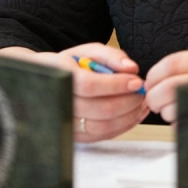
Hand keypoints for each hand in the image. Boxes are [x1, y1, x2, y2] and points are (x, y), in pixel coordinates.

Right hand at [0, 43, 148, 141]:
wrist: (45, 82)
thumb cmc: (70, 65)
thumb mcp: (87, 51)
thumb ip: (111, 56)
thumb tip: (131, 68)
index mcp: (60, 75)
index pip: (90, 86)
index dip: (116, 85)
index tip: (136, 81)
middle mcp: (59, 102)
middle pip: (100, 109)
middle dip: (128, 102)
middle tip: (143, 92)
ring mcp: (65, 122)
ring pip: (102, 126)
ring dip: (129, 116)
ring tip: (142, 103)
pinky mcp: (73, 135)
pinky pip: (102, 136)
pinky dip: (122, 126)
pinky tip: (134, 114)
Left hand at [144, 48, 187, 143]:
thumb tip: (164, 81)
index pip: (171, 62)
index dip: (154, 77)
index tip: (152, 87)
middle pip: (167, 84)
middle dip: (155, 98)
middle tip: (159, 105)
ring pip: (175, 105)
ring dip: (169, 114)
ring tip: (181, 115)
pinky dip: (183, 129)